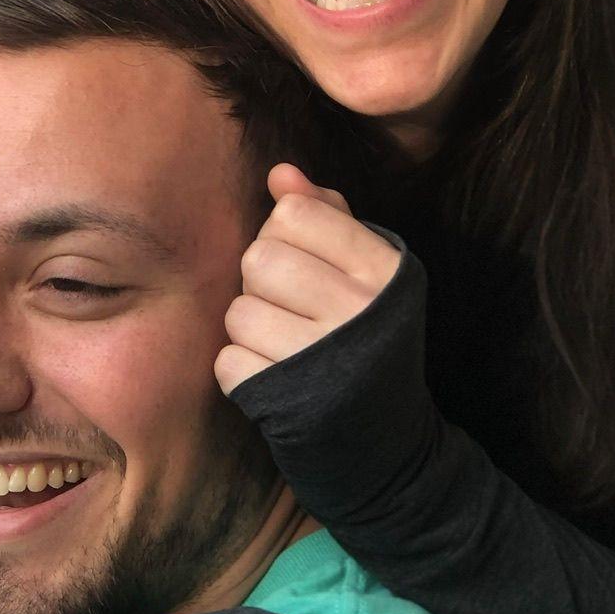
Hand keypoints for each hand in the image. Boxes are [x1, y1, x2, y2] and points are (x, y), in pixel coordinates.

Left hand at [216, 164, 401, 394]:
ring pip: (238, 311)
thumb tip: (280, 173)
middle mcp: (359, 310)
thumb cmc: (365, 334)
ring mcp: (322, 358)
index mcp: (382, 268)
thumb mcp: (364, 271)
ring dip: (250, 326)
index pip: (295, 214)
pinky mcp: (288, 400)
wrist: (386, 440)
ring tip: (284, 341)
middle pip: (259, 258)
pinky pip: (228, 360)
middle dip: (261, 281)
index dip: (282, 232)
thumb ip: (325, 214)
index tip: (303, 260)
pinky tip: (275, 374)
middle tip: (289, 304)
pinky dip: (242, 368)